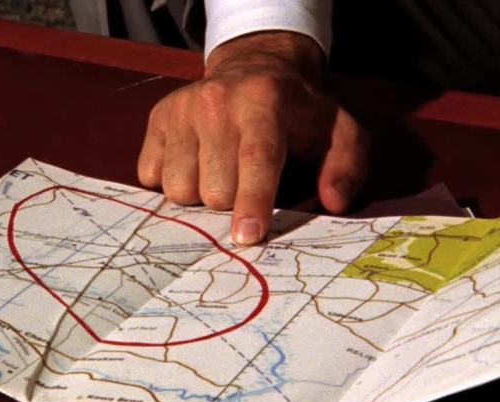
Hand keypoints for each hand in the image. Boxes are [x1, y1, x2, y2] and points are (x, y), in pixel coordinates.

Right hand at [137, 32, 367, 244]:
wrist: (254, 68)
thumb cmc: (299, 114)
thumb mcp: (339, 132)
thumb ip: (347, 167)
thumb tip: (334, 202)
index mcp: (265, 101)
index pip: (256, 159)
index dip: (252, 201)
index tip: (248, 236)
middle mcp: (216, 101)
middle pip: (215, 190)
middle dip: (231, 203)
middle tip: (245, 185)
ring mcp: (181, 109)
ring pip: (179, 190)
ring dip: (200, 196)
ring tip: (220, 173)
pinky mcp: (157, 119)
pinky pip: (151, 177)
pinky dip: (172, 182)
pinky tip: (194, 163)